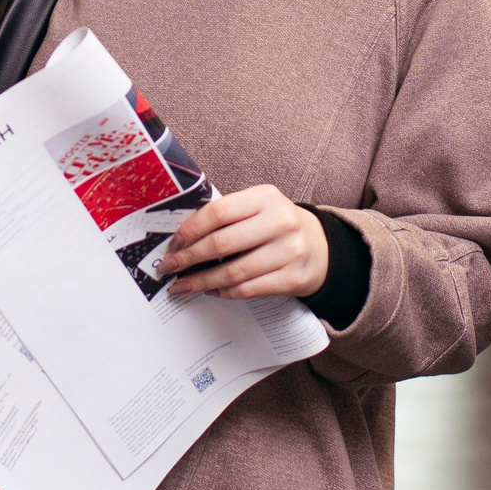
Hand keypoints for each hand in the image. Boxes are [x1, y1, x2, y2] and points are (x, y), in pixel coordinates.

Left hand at [159, 185, 328, 301]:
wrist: (322, 246)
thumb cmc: (277, 226)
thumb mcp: (258, 208)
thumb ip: (227, 216)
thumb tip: (182, 239)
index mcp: (265, 197)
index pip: (218, 212)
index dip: (190, 230)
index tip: (173, 245)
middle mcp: (280, 221)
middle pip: (222, 243)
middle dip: (189, 259)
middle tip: (168, 268)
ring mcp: (290, 251)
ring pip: (234, 272)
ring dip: (202, 281)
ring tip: (183, 286)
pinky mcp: (294, 278)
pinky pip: (249, 289)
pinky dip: (225, 292)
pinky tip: (211, 290)